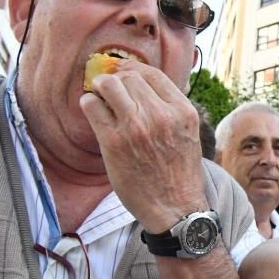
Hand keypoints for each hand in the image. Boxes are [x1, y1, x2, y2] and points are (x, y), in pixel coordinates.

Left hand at [81, 60, 206, 232]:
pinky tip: (94, 112)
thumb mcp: (189, 136)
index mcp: (183, 112)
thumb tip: (149, 89)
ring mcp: (136, 128)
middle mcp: (161, 116)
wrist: (175, 208)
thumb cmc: (180, 174)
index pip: (153, 74)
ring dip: (100, 87)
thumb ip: (173, 112)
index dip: (133, 69)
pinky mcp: (114, 142)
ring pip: (109, 85)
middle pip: (129, 77)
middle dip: (116, 80)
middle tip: (109, 89)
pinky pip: (92, 106)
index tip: (123, 72)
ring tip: (99, 97)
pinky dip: (89, 104)